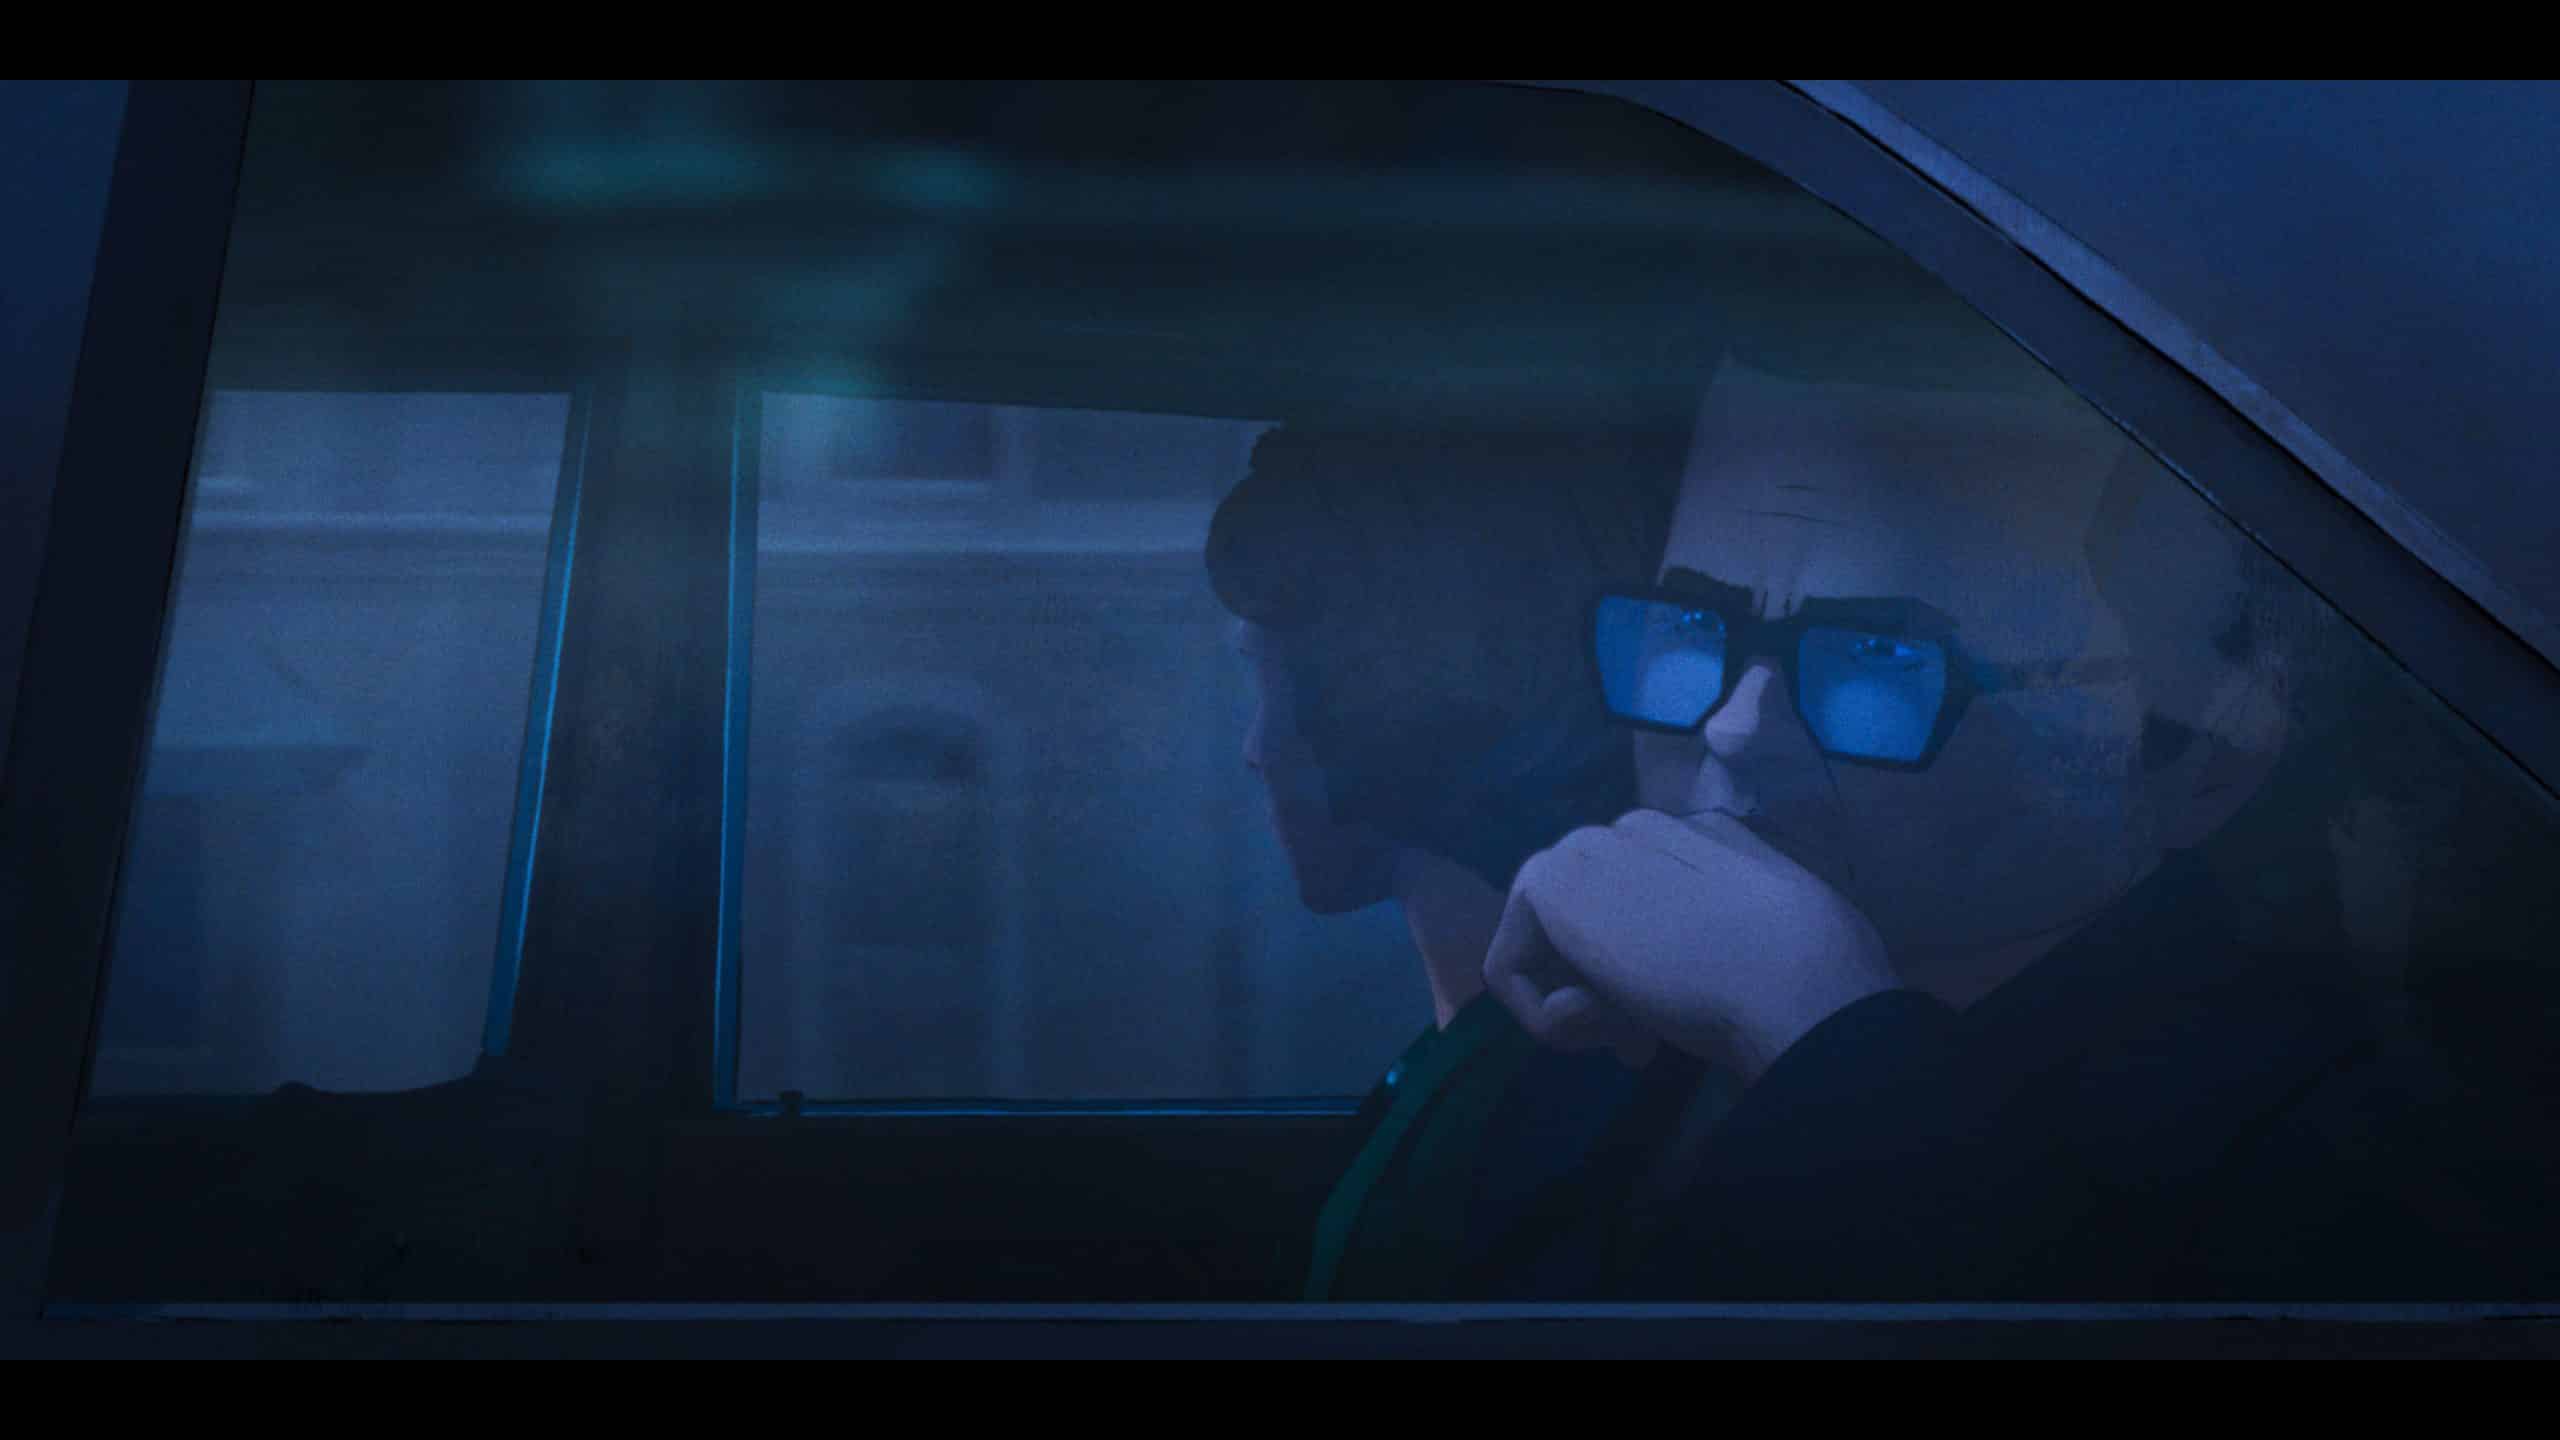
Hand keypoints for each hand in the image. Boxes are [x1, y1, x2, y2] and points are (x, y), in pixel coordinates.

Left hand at [1484, 809, 1898, 1082]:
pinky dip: (1542, 1016)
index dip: (1642, 980)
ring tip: (1633, 1041)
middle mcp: (1629, 830)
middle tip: (1641, 1046)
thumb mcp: (1760, 929)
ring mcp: (1583, 850)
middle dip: (1604, 995)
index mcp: (1691, 835)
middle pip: (1582, 929)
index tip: (1664, 1027)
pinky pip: (1509, 968)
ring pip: (1549, 947)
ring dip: (1584, 1008)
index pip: (1632, 911)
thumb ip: (1705, 924)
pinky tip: (1594, 1031)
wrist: (1796, 982)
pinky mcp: (1546, 885)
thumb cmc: (1809, 970)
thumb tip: (1648, 954)